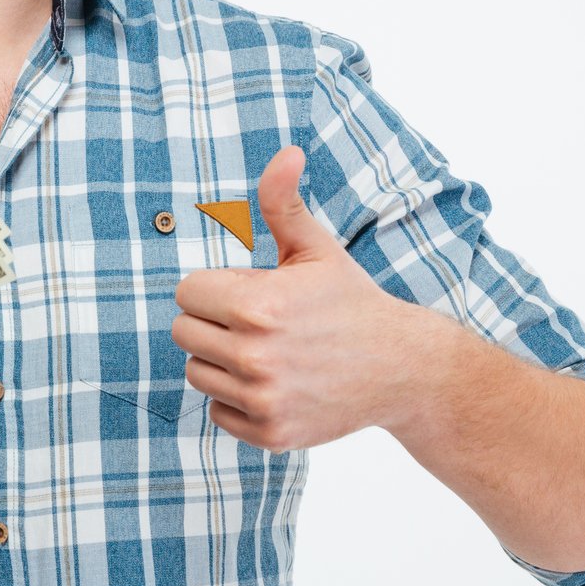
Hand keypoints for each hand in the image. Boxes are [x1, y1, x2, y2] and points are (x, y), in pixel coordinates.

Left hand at [171, 145, 433, 451]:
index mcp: (256, 305)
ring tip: (266, 350)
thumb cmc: (351, 301)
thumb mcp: (317, 249)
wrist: (401, 367)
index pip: (185, 292)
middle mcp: (254, 356)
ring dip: (221, 360)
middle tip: (255, 320)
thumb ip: (284, 203)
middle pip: (183, 333)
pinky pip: (218, 412)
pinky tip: (275, 381)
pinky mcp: (269, 432)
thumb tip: (286, 153)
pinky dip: (238, 399)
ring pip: (197, 372)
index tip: (246, 290)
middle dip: (212, 322)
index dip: (213, 287)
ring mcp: (261, 398)